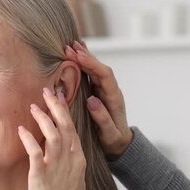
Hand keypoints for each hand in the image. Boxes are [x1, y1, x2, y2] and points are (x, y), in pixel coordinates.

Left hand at [18, 87, 86, 189]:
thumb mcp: (73, 183)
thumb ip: (67, 166)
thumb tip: (60, 156)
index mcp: (79, 160)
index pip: (73, 130)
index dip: (65, 113)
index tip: (59, 100)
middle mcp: (70, 160)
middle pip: (65, 126)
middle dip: (56, 106)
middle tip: (48, 90)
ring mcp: (57, 166)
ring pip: (52, 133)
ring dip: (42, 118)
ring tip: (33, 106)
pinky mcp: (41, 174)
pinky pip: (35, 150)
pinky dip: (28, 138)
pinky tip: (20, 129)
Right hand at [64, 41, 132, 158]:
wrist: (120, 143)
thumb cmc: (114, 140)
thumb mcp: (109, 134)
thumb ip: (102, 118)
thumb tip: (92, 100)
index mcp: (114, 97)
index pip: (105, 75)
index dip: (92, 64)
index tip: (78, 56)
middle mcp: (110, 90)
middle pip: (99, 67)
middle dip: (85, 56)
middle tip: (69, 47)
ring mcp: (104, 89)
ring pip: (95, 68)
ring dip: (83, 57)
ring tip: (70, 45)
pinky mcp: (98, 91)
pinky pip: (91, 74)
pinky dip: (84, 63)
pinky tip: (77, 54)